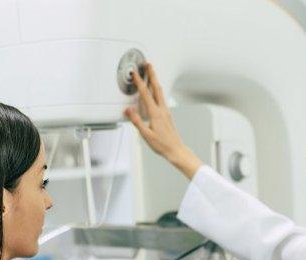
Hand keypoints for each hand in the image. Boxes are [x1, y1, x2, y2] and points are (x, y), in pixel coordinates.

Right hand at [125, 62, 202, 179]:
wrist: (176, 150)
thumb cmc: (162, 145)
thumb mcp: (146, 135)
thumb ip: (137, 121)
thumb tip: (128, 110)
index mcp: (156, 114)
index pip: (146, 94)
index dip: (140, 83)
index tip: (135, 74)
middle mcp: (162, 110)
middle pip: (156, 88)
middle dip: (151, 75)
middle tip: (147, 64)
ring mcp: (166, 111)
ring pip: (160, 92)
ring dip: (155, 80)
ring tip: (151, 73)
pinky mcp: (167, 114)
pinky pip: (161, 98)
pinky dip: (157, 90)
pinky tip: (155, 91)